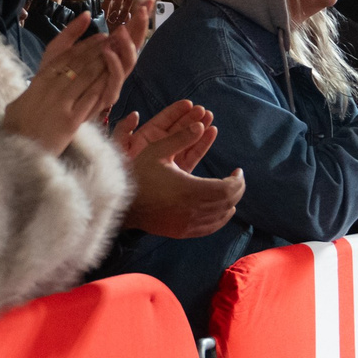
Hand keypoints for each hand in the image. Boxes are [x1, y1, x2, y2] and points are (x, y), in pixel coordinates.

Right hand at [1, 14, 128, 152]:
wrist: (18, 152)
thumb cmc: (17, 128)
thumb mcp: (18, 101)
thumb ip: (32, 89)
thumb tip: (40, 79)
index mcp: (38, 82)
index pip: (64, 57)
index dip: (83, 45)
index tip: (98, 38)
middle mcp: (50, 89)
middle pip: (78, 64)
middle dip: (97, 50)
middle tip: (112, 41)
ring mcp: (61, 105)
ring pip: (86, 78)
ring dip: (103, 64)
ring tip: (116, 54)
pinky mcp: (70, 121)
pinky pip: (90, 100)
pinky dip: (101, 87)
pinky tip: (111, 79)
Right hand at [113, 101, 242, 237]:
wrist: (120, 202)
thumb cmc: (138, 174)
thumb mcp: (157, 151)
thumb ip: (181, 138)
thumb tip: (201, 126)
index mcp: (190, 189)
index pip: (228, 188)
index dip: (237, 180)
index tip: (237, 170)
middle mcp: (192, 210)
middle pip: (228, 202)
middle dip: (237, 189)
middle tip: (236, 178)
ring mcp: (188, 224)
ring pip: (221, 216)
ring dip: (230, 203)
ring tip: (229, 191)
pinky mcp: (182, 232)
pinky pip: (210, 228)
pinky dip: (220, 218)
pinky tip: (221, 209)